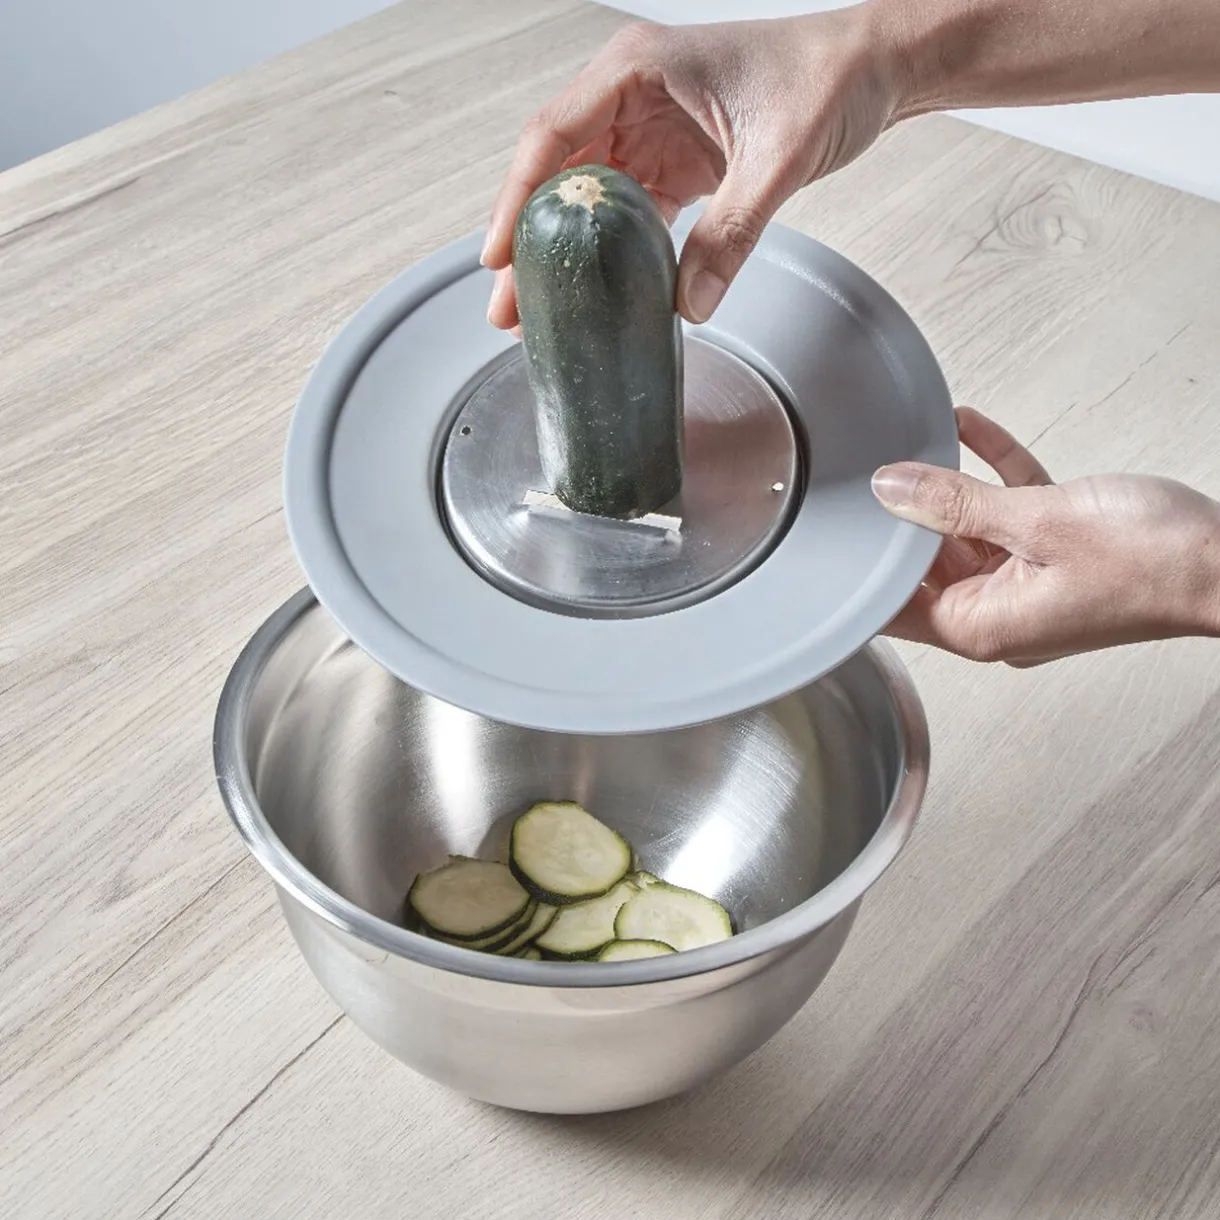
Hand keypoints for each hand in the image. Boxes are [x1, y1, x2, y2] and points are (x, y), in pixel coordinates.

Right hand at [482, 12, 900, 329]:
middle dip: (530, 240)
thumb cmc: (826, 76)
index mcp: (638, 70)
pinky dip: (612, 253)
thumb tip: (689, 302)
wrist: (870, 70)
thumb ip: (731, 232)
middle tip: (507, 302)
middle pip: (558, 172)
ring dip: (565, 252)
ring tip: (538, 308)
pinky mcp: (673, 162)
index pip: (554, 135)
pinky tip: (597, 290)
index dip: (518, 198)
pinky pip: (628, 212)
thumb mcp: (779, 158)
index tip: (499, 255)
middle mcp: (632, 96)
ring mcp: (649, 130)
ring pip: (587, 198)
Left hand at [872, 408, 1219, 664]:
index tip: (839, 530)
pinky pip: (1008, 515)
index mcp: (982, 627)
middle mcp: (999, 615)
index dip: (864, 568)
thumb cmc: (1155, 562)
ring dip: (949, 486)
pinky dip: (992, 476)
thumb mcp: (1038, 520)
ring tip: (919, 439)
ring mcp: (1027, 586)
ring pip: (967, 533)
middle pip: (926, 565)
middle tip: (876, 467)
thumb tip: (892, 489)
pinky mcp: (1056, 557)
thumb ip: (956, 504)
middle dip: (906, 516)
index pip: (894, 608)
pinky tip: (968, 429)